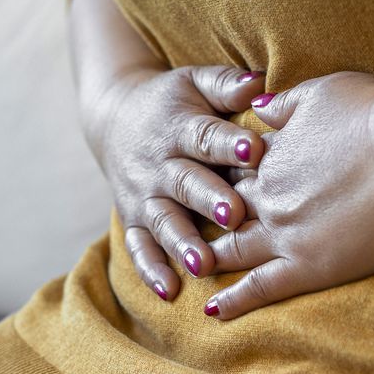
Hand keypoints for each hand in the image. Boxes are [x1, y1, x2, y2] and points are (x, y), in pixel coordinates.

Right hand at [82, 65, 267, 301]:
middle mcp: (159, 164)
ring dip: (181, 242)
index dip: (228, 144)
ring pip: (162, 220)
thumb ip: (226, 85)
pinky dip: (150, 270)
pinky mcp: (132, 220)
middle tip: (233, 215)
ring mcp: (144, 195)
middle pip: (184, 182)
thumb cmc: (174, 103)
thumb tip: (258, 84)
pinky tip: (169, 291)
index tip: (255, 152)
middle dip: (208, 199)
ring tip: (202, 264)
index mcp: (179, 127)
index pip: (205, 136)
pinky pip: (139, 247)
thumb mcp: (194, 82)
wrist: (115, 118)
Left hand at [206, 71, 373, 319]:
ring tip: (192, 270)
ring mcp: (284, 234)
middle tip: (189, 231)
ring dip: (210, 259)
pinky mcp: (307, 267)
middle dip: (208, 220)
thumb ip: (285, 105)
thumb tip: (258, 108)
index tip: (215, 182)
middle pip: (226, 210)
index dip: (225, 177)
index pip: (237, 169)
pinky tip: (212, 311)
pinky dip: (234, 300)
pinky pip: (259, 288)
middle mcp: (269, 196)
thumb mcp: (322, 92)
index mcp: (272, 155)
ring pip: (233, 251)